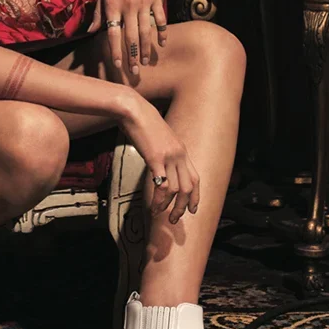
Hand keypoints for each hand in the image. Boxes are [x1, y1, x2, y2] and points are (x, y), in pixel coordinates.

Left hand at [87, 0, 167, 76]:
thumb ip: (98, 12)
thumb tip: (91, 32)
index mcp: (112, 5)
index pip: (113, 34)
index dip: (116, 51)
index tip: (118, 65)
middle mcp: (128, 6)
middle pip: (131, 37)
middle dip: (132, 57)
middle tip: (134, 72)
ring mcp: (144, 2)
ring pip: (146, 31)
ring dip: (146, 49)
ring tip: (146, 62)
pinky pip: (161, 18)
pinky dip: (162, 32)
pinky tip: (162, 43)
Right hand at [119, 94, 199, 223]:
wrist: (133, 109)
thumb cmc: (141, 121)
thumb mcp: (158, 137)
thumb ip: (162, 151)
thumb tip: (158, 163)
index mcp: (181, 149)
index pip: (195, 177)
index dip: (195, 195)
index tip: (192, 208)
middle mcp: (179, 154)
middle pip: (189, 187)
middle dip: (184, 207)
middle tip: (175, 219)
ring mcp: (169, 157)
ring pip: (177, 190)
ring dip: (168, 206)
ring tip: (160, 215)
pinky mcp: (156, 159)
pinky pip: (162, 186)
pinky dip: (159, 200)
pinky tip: (153, 206)